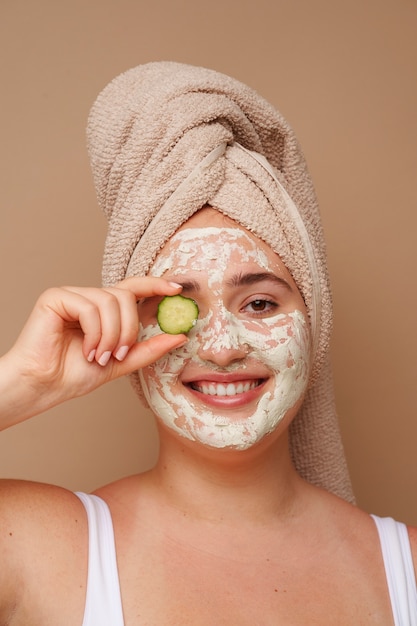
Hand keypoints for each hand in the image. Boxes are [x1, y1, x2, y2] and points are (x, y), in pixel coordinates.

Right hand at [1, 277, 185, 421]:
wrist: (43, 386)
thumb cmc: (73, 375)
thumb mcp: (120, 362)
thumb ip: (148, 349)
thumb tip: (179, 336)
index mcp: (103, 310)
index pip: (133, 288)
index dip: (155, 284)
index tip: (177, 288)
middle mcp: (89, 298)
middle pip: (125, 295)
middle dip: (129, 328)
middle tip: (118, 353)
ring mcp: (72, 295)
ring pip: (110, 301)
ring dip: (110, 335)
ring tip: (98, 356)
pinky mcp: (56, 297)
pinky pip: (90, 307)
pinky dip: (94, 333)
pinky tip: (85, 350)